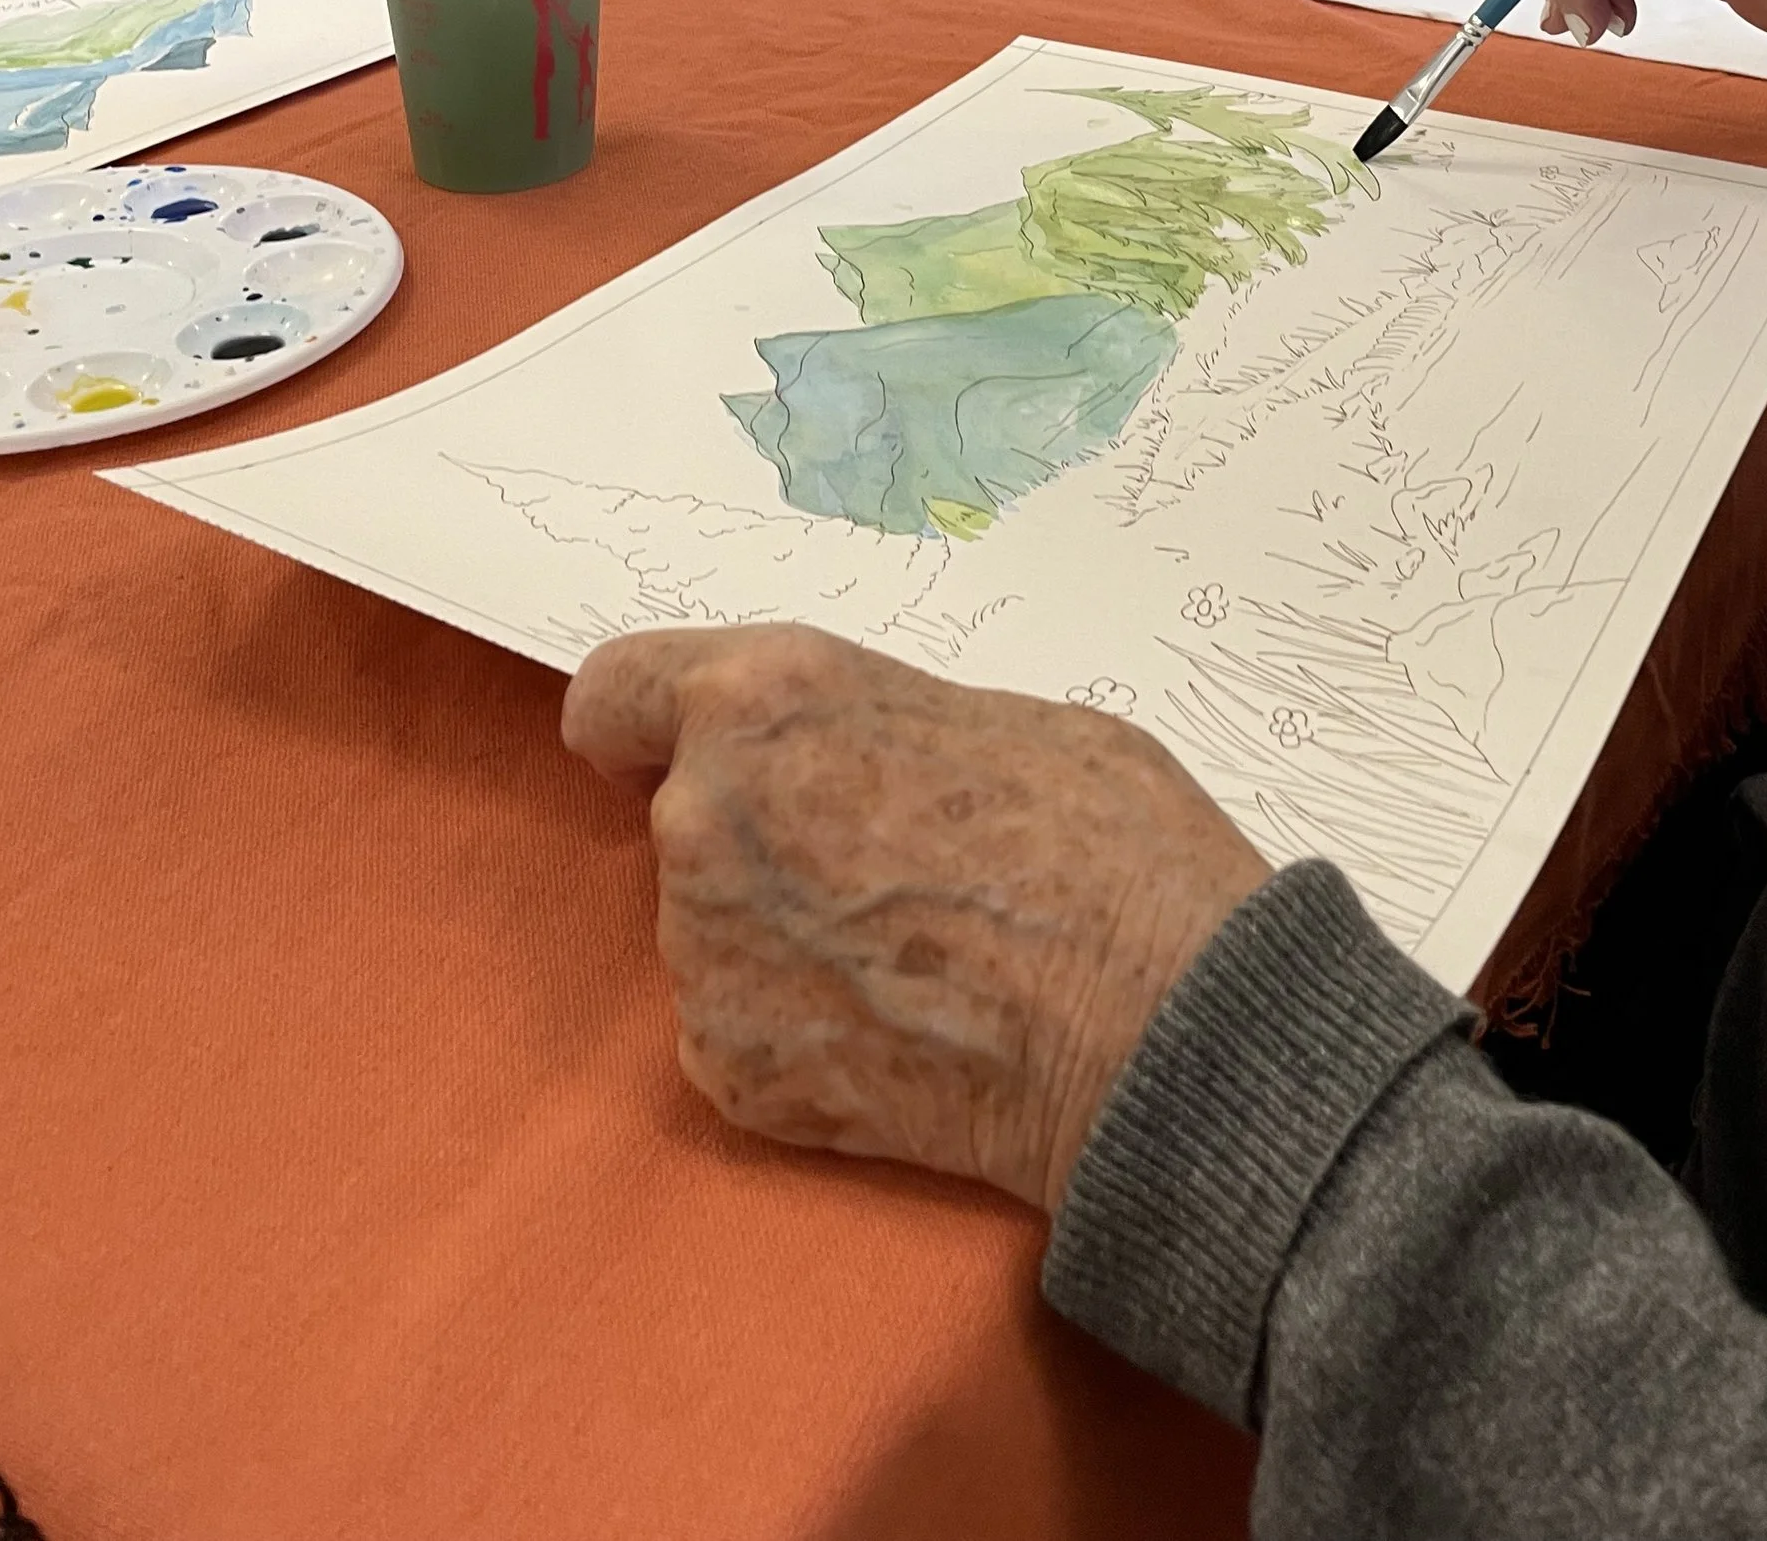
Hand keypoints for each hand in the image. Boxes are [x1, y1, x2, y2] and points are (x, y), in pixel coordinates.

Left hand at [563, 623, 1267, 1211]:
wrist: (1154, 1030)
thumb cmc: (1109, 846)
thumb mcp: (998, 715)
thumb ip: (876, 730)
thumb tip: (855, 768)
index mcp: (767, 702)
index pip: (613, 695)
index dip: (642, 724)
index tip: (667, 750)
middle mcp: (706, 820)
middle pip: (685, 817)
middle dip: (758, 836)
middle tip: (876, 866)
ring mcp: (705, 957)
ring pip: (714, 932)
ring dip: (781, 939)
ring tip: (913, 957)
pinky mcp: (730, 1072)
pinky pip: (742, 1033)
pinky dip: (803, 1035)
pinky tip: (905, 1029)